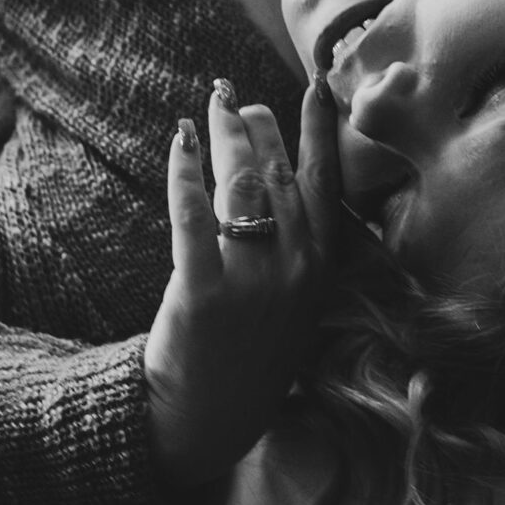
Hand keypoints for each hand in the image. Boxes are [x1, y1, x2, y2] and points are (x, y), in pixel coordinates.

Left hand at [144, 77, 341, 491]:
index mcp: (321, 268)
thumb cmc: (249, 355)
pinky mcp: (204, 293)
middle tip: (235, 99)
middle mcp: (295, 269)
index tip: (313, 86)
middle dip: (258, 125)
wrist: (208, 418)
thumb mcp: (296, 303)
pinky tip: (179, 142)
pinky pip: (194, 214)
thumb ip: (299, 248)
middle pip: (277, 173)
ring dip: (225, 135)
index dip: (319, 129)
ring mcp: (252, 282)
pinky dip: (185, 172)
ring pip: (241, 184)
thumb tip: (281, 180)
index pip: (325, 181)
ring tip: (211, 108)